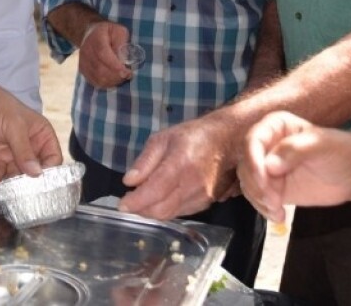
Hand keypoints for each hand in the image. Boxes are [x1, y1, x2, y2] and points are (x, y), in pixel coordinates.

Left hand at [0, 81, 63, 186]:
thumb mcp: (14, 125)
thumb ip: (24, 150)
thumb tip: (37, 173)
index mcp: (42, 135)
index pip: (53, 158)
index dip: (50, 172)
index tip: (42, 183)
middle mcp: (30, 148)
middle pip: (36, 172)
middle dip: (31, 183)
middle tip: (24, 194)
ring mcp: (14, 155)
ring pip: (18, 177)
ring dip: (12, 185)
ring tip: (6, 191)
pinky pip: (0, 176)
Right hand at [77, 21, 132, 88]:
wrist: (90, 34)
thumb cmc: (108, 32)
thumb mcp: (119, 31)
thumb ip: (121, 42)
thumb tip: (123, 58)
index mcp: (96, 38)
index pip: (103, 54)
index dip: (115, 66)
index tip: (127, 72)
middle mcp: (86, 51)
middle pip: (100, 69)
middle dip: (116, 76)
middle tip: (127, 75)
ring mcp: (83, 62)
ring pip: (98, 78)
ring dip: (112, 81)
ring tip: (122, 77)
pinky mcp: (83, 70)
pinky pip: (95, 82)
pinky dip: (106, 84)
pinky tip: (114, 80)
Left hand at [117, 110, 243, 218]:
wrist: (228, 141)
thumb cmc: (193, 136)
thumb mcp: (163, 138)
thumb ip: (145, 161)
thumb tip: (129, 182)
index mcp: (180, 164)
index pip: (153, 192)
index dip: (135, 202)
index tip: (122, 204)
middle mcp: (192, 184)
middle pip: (161, 210)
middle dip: (141, 210)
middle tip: (130, 202)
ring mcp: (202, 197)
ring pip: (170, 214)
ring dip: (153, 211)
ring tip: (143, 200)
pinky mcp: (207, 203)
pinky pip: (181, 212)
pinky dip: (167, 210)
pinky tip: (161, 200)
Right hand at [237, 111, 350, 222]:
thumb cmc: (339, 151)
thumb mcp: (320, 145)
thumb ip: (295, 150)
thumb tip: (269, 166)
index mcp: (275, 126)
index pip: (252, 141)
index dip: (253, 161)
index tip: (264, 181)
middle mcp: (267, 145)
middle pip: (246, 164)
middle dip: (256, 185)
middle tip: (274, 201)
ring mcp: (268, 167)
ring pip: (248, 182)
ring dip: (259, 199)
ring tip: (278, 210)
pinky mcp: (272, 187)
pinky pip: (257, 197)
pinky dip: (263, 208)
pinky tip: (279, 216)